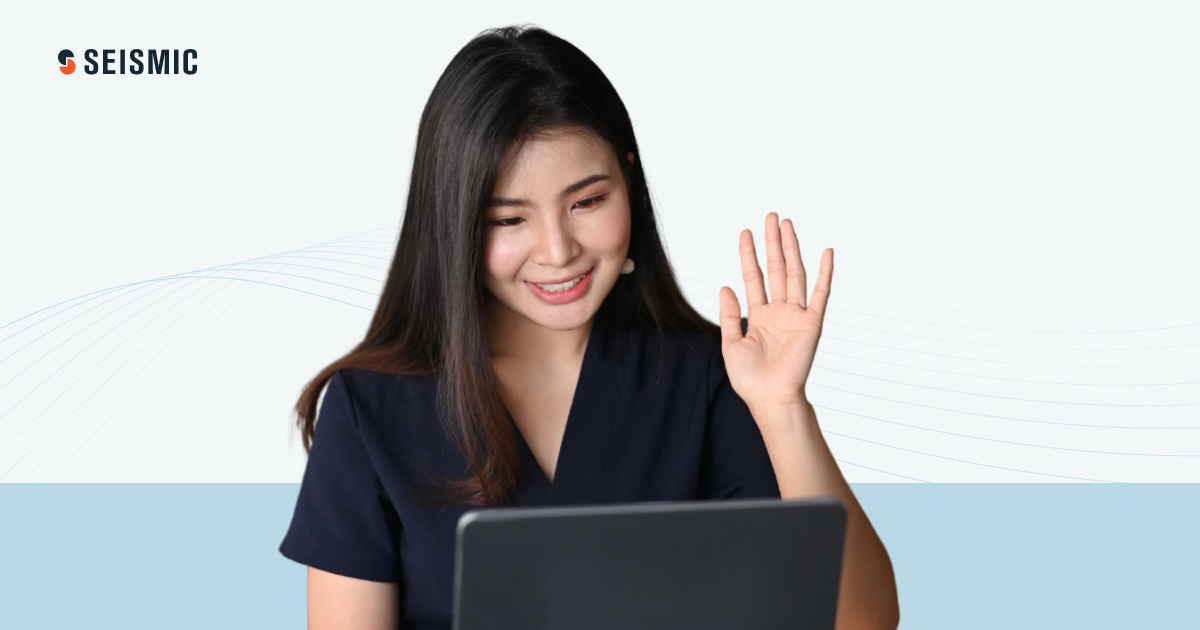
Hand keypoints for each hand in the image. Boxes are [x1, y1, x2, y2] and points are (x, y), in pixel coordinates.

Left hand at [719, 213, 832, 415]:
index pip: (754, 277)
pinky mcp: (812, 323)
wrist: (769, 398)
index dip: (749, 254)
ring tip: (787, 223)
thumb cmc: (750, 379)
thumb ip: (730, 315)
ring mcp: (796, 315)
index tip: (745, 232)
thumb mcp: (731, 344)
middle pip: (776, 268)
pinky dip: (825, 272)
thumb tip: (725, 286)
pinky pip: (821, 293)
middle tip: (770, 216)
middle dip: (772, 242)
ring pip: (795, 273)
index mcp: (760, 316)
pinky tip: (826, 251)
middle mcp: (779, 311)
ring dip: (791, 248)